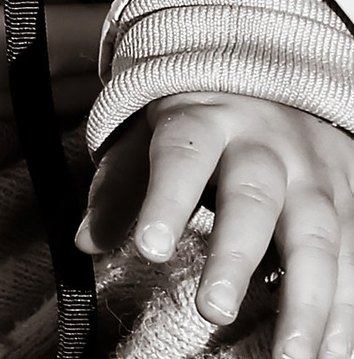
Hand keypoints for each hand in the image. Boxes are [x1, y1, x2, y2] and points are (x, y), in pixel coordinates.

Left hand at [82, 92, 353, 358]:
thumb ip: (122, 185)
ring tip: (293, 358)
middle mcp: (266, 147)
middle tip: (213, 310)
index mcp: (205, 119)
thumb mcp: (153, 132)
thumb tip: (84, 242)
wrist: (279, 80)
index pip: (181, 155)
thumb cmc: (203, 120)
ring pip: (318, 238)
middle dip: (234, 257)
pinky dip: (349, 313)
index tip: (148, 248)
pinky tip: (335, 355)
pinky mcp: (353, 206)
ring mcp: (316, 177)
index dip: (166, 199)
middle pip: (252, 199)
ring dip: (308, 304)